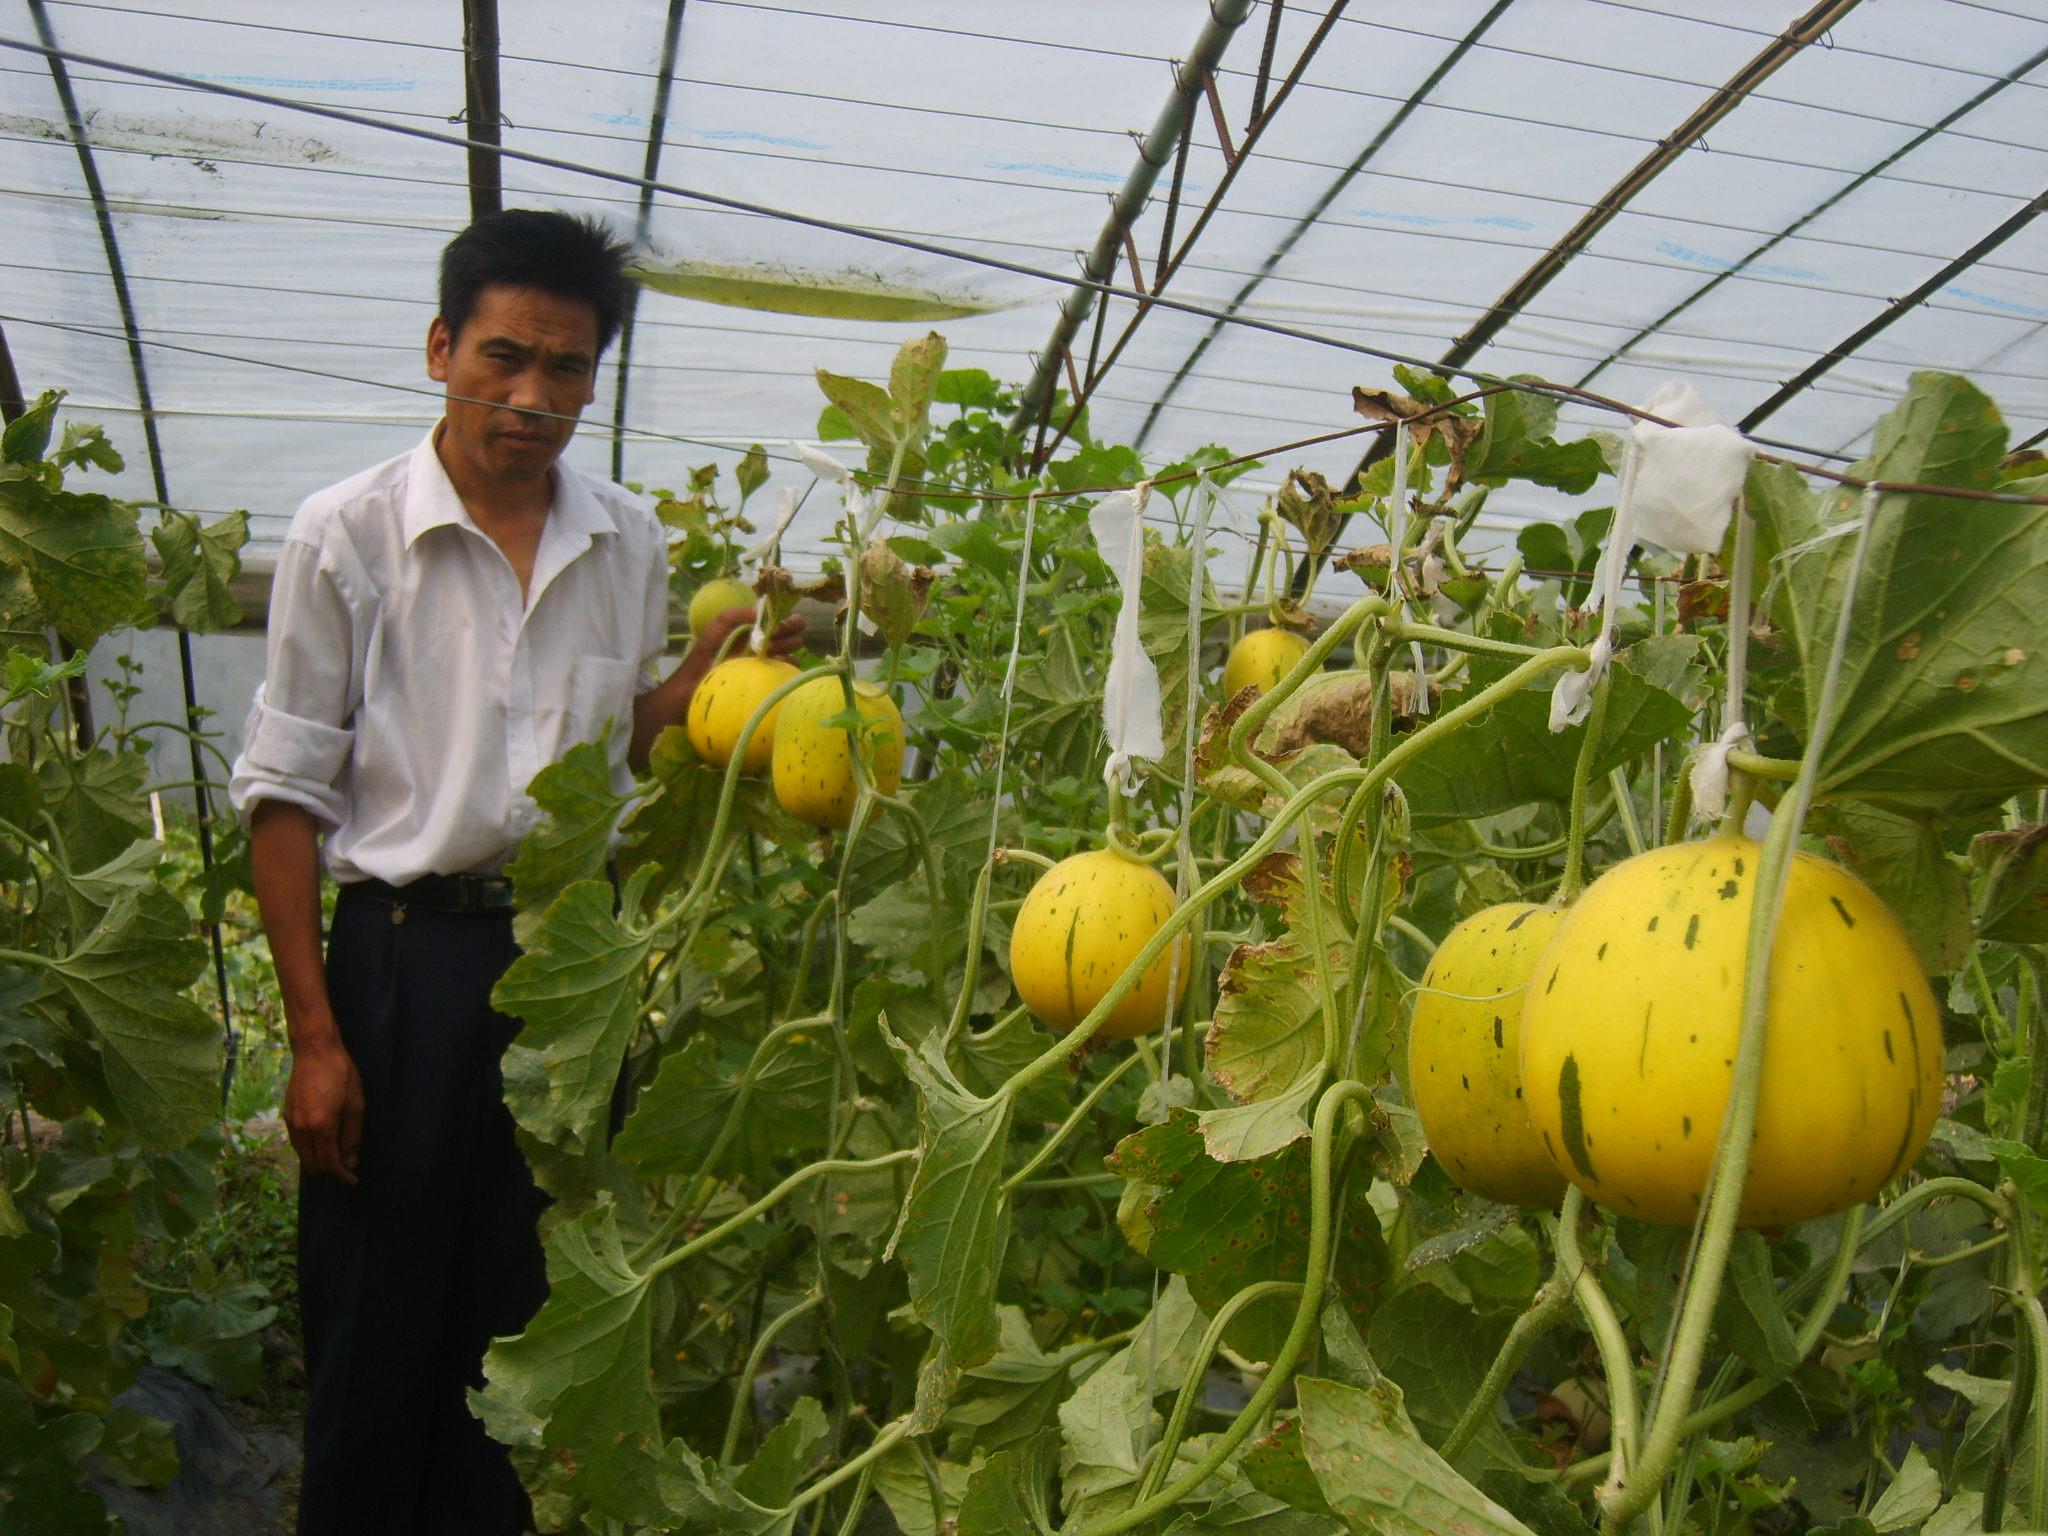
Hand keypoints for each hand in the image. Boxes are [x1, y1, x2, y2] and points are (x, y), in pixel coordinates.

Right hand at [285, 1037, 365, 1184]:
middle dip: (330, 1172)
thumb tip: (350, 1162)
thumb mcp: (356, 1105)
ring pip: (303, 1156)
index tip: (353, 1181)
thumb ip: (352, 1136)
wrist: (315, 1052)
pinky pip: (297, 1143)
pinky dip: (310, 1149)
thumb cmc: (341, 1075)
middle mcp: (302, 1129)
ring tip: (337, 1156)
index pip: (329, 1164)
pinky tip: (323, 1142)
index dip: (342, 1176)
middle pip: (312, 1165)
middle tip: (347, 1168)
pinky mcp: (286, 1116)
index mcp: (321, 1127)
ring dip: (318, 1161)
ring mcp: (291, 1123)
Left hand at [692, 605, 805, 665]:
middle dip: (789, 631)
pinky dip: (785, 665)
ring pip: (796, 649)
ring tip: (767, 651)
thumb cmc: (710, 647)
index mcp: (762, 625)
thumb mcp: (721, 623)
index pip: (786, 616)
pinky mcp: (773, 676)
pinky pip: (790, 670)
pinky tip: (770, 664)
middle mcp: (771, 640)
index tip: (775, 623)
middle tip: (772, 637)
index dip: (787, 617)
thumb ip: (739, 613)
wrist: (701, 675)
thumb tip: (761, 611)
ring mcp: (773, 659)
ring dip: (786, 647)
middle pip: (797, 631)